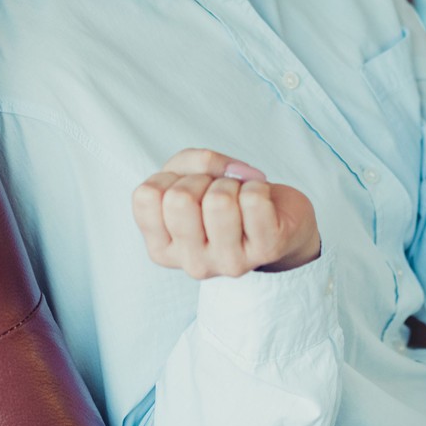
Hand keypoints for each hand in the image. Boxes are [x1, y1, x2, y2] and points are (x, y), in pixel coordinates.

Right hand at [131, 149, 319, 278]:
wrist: (278, 219)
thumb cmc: (225, 197)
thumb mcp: (191, 175)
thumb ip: (188, 162)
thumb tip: (224, 172)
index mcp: (162, 248)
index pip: (147, 195)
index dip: (172, 177)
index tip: (191, 188)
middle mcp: (191, 263)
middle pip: (180, 198)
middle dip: (203, 180)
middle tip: (219, 192)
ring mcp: (228, 262)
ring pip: (218, 200)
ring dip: (232, 184)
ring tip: (240, 199)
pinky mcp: (266, 250)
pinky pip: (254, 199)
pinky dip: (258, 186)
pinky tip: (261, 203)